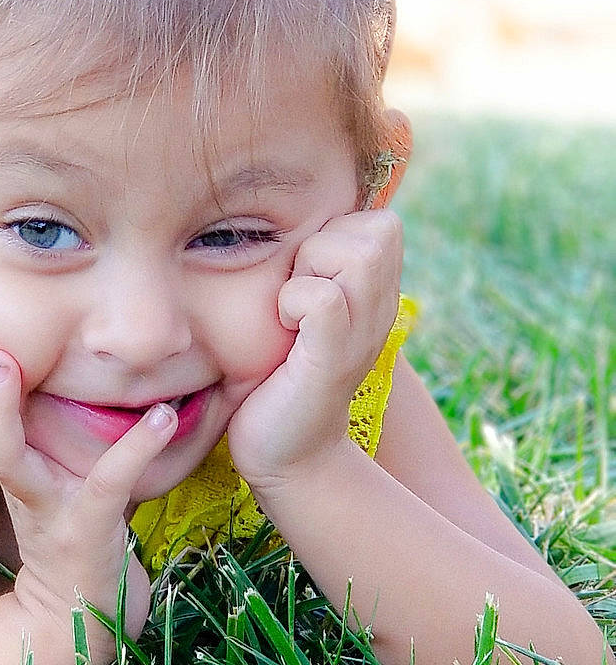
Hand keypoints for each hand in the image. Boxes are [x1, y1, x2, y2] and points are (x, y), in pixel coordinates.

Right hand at [0, 322, 178, 637]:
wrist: (84, 615)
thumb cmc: (70, 526)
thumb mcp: (48, 472)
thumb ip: (40, 427)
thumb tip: (42, 364)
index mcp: (8, 464)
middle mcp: (17, 482)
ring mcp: (47, 507)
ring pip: (6, 458)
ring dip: (0, 409)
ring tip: (6, 361)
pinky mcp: (89, 529)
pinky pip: (108, 483)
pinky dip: (135, 450)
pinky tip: (163, 417)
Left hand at [227, 209, 402, 490]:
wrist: (286, 453)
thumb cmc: (281, 375)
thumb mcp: (303, 310)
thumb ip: (314, 266)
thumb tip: (291, 211)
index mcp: (376, 295)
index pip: (382, 221)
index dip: (340, 232)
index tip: (308, 274)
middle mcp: (380, 310)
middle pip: (379, 228)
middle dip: (326, 244)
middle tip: (297, 288)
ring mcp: (362, 334)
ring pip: (358, 254)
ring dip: (312, 270)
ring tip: (291, 308)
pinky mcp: (333, 359)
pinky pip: (325, 299)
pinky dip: (296, 303)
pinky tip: (285, 329)